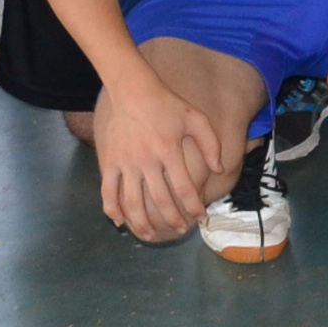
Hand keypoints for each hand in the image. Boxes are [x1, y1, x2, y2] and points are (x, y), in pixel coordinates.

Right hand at [92, 78, 222, 241]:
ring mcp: (126, 162)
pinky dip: (112, 209)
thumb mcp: (196, 118)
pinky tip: (119, 222)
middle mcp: (148, 160)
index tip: (200, 216)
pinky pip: (109, 191)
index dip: (194, 206)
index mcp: (170, 150)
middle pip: (160, 200)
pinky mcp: (110, 161)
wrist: (132, 90)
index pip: (184, 188)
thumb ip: (210, 144)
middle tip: (180, 229)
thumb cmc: (166, 104)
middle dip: (173, 219)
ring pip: (133, 202)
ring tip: (150, 236)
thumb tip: (218, 170)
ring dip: (142, 223)